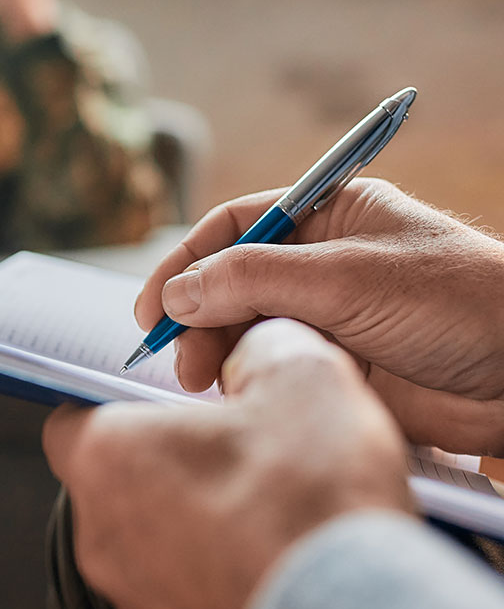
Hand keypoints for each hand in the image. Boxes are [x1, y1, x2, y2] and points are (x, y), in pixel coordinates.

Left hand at [42, 319, 412, 608]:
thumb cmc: (314, 503)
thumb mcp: (303, 378)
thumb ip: (263, 347)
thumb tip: (257, 354)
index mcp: (107, 459)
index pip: (71, 419)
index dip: (116, 403)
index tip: (166, 403)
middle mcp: (101, 537)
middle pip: (117, 483)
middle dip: (167, 464)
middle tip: (236, 451)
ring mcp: (134, 603)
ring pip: (152, 543)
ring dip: (195, 524)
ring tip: (269, 514)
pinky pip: (185, 597)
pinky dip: (217, 579)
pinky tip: (278, 567)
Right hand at [135, 178, 503, 454]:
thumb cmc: (456, 302)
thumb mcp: (343, 276)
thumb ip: (251, 279)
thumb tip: (176, 293)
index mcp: (327, 215)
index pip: (233, 227)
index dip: (184, 263)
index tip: (151, 308)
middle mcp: (319, 263)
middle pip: (230, 283)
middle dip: (198, 318)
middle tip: (181, 360)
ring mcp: (326, 316)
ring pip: (245, 330)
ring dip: (217, 352)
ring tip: (207, 381)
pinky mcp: (335, 365)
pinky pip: (273, 367)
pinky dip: (248, 379)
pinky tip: (242, 394)